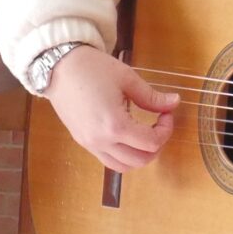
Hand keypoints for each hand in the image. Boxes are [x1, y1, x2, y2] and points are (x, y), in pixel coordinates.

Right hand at [48, 48, 179, 173]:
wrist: (58, 66)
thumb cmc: (92, 68)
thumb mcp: (127, 79)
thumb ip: (152, 97)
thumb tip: (174, 103)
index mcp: (115, 125)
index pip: (151, 142)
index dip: (166, 130)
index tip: (166, 114)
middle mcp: (101, 141)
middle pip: (140, 160)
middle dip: (156, 145)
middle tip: (159, 126)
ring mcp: (90, 144)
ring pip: (123, 167)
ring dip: (140, 155)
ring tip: (144, 134)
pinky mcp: (82, 142)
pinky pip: (108, 160)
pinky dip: (123, 155)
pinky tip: (127, 136)